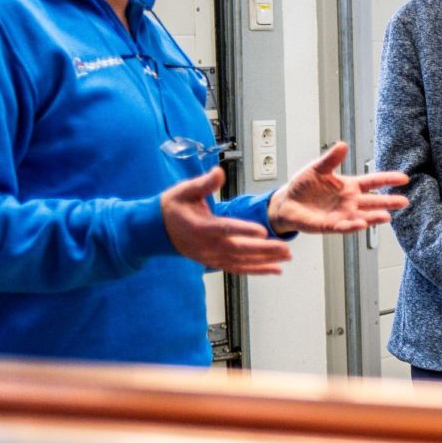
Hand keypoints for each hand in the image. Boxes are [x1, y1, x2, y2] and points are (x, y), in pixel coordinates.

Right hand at [162, 167, 292, 275]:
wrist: (155, 230)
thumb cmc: (172, 207)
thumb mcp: (184, 191)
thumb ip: (204, 183)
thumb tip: (219, 172)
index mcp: (199, 227)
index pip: (224, 229)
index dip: (243, 230)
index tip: (262, 231)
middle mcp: (206, 246)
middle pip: (238, 249)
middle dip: (264, 250)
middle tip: (286, 248)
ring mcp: (210, 257)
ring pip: (241, 262)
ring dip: (265, 262)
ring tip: (287, 258)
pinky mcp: (214, 262)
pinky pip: (238, 269)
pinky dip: (257, 270)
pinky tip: (275, 270)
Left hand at [266, 141, 407, 236]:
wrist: (287, 203)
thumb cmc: (303, 186)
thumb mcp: (317, 169)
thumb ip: (331, 159)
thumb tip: (343, 145)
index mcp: (349, 186)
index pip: (372, 182)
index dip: (388, 179)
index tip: (403, 178)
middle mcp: (350, 201)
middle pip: (374, 201)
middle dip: (389, 202)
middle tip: (404, 201)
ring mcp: (342, 214)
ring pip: (363, 216)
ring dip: (375, 217)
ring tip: (387, 217)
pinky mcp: (331, 225)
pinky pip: (344, 226)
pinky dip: (353, 226)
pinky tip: (362, 224)